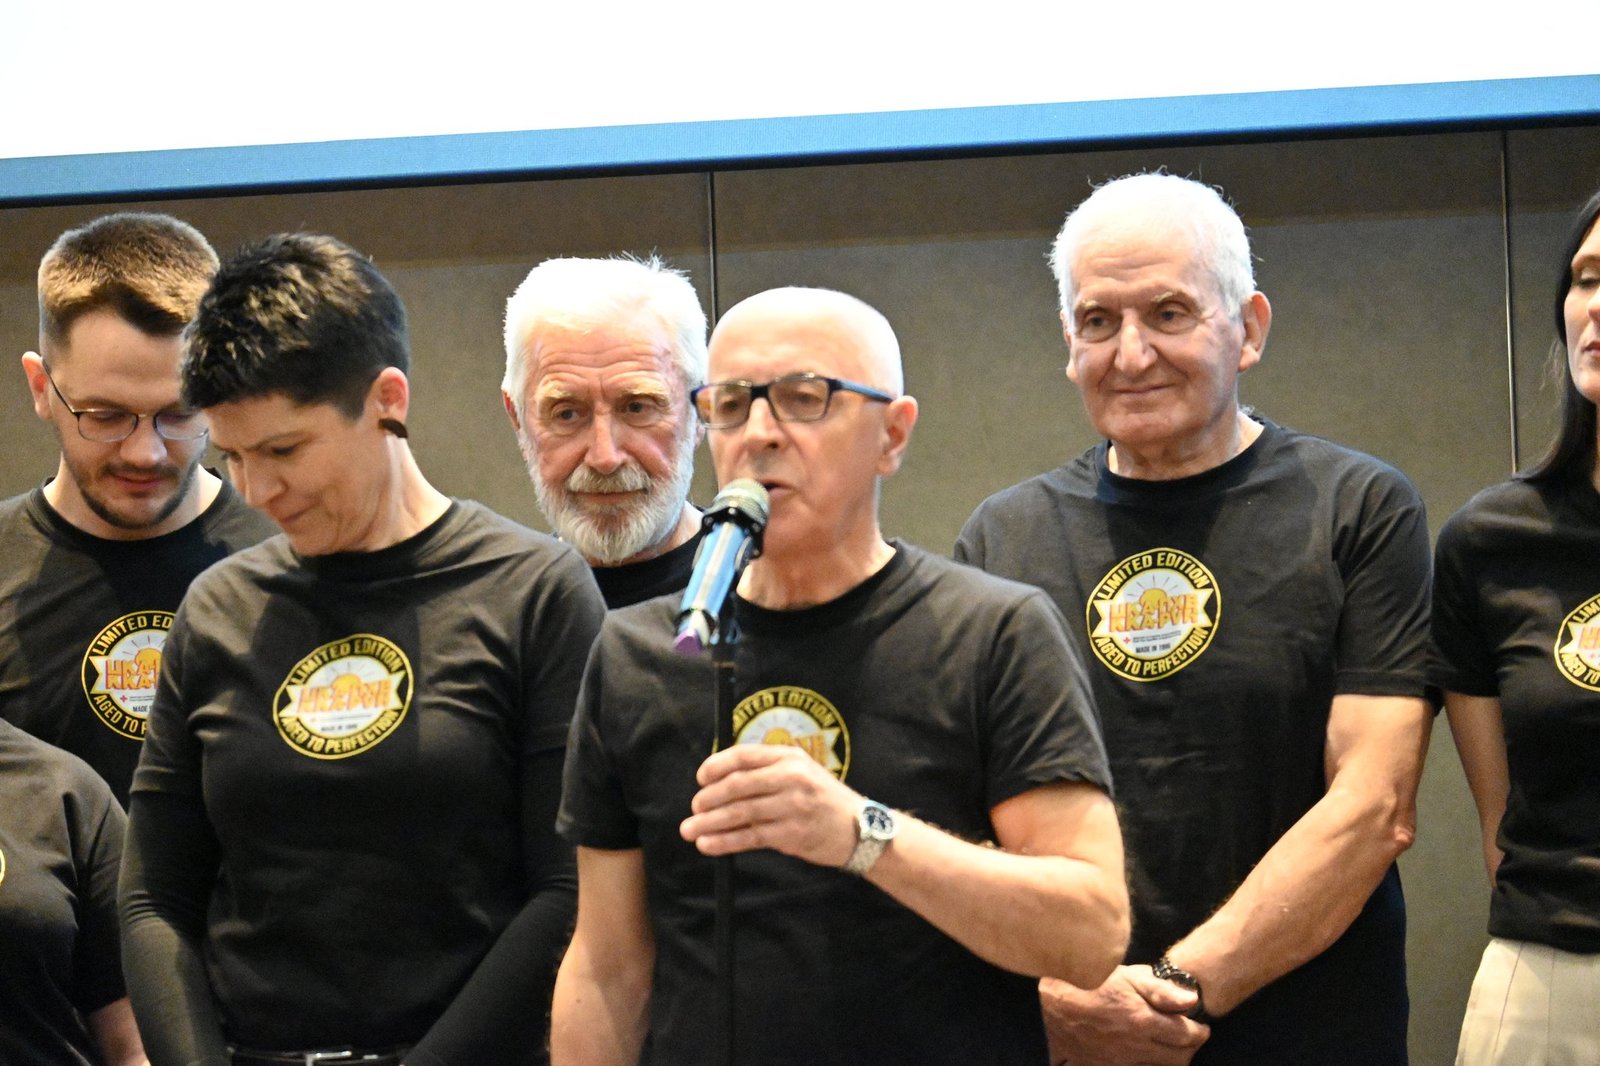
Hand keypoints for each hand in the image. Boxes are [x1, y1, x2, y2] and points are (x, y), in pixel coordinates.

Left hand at [680, 744, 859, 866]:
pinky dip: (725, 841)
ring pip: (740, 813)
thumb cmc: (823, 799)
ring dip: (709, 822)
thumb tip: (721, 781)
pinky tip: (708, 844)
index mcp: (790, 757)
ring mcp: (792, 806)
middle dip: (708, 797)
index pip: (743, 755)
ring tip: (689, 830)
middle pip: (737, 785)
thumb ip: (768, 771)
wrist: (860, 828)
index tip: (700, 778)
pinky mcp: (792, 833)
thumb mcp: (802, 772)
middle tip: (693, 808)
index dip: (716, 766)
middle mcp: (791, 777)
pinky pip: (750, 837)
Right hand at [1041, 965, 1208, 1065]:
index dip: (1199, 1031)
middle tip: (1187, 1038)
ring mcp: (1115, 1063)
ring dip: (1165, 1061)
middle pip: (1176, 1060)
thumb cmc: (1088, 980)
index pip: (1187, 1036)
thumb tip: (1192, 999)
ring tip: (1163, 1048)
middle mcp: (1133, 1049)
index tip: (1201, 1026)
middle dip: (1188, 1050)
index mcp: (1143, 1022)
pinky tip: (1133, 1058)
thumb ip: (1161, 989)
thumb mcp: (1126, 975)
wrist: (1048, 998)